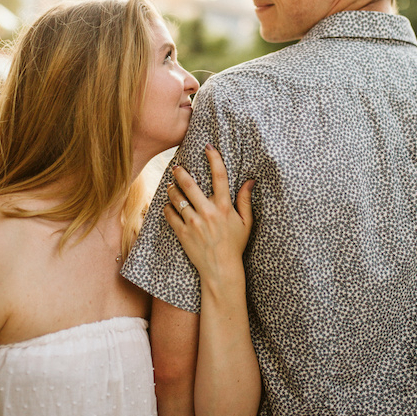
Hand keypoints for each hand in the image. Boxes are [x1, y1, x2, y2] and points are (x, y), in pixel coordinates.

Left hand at [164, 143, 253, 284]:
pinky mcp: (182, 233)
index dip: (214, 158)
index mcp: (224, 207)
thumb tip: (250, 181)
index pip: (220, 177)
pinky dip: (167, 207)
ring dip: (172, 189)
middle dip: (181, 172)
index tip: (208, 146)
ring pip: (176, 197)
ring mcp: (193, 223)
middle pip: (190, 184)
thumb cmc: (234, 245)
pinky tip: (169, 205)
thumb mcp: (245, 223)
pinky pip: (169, 214)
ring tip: (172, 187)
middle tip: (177, 167)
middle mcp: (208, 212)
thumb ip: (245, 201)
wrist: (221, 269)